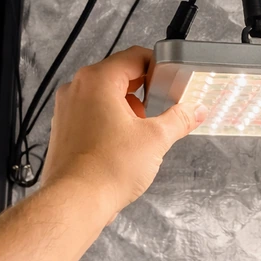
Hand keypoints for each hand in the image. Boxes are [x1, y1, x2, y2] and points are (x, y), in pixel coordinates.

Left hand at [41, 46, 206, 218]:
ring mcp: (66, 109)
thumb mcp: (156, 139)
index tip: (172, 81)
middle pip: (119, 74)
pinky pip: (93, 112)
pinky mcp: (63, 129)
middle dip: (145, 88)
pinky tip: (126, 141)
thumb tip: (196, 110)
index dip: (159, 66)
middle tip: (164, 104)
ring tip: (145, 128)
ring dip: (128, 105)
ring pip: (105, 94)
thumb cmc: (108, 168)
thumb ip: (180, 119)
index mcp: (98, 81)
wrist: (75, 203)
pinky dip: (112, 119)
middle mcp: (77, 89)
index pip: (134, 57)